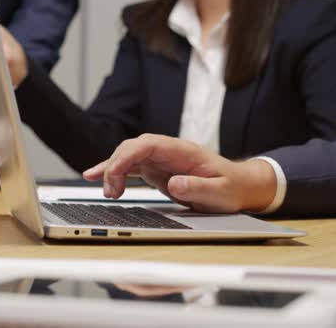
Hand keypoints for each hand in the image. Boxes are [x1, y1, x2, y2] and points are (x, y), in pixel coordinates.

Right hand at [83, 134, 276, 212]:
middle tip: (112, 191)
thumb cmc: (232, 187)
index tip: (114, 172)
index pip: (148, 144)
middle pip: (133, 149)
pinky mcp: (157, 172)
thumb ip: (198, 187)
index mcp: (183, 151)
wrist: (239, 187)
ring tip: (104, 190)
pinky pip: (131, 169)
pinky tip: (97, 178)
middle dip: (116, 166)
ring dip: (112, 171)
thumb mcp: (221, 192)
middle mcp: (168, 152)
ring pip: (128, 158)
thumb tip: (174, 184)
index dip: (127, 155)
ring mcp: (161, 161)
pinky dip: (114, 173)